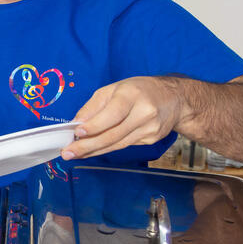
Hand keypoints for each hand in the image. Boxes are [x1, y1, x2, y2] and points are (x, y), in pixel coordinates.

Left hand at [61, 76, 181, 158]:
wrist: (174, 99)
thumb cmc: (138, 90)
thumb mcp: (113, 89)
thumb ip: (93, 106)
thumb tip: (76, 123)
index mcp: (132, 95)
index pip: (112, 114)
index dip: (94, 126)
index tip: (77, 133)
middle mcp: (144, 113)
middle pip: (113, 134)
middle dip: (88, 146)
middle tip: (68, 153)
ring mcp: (149, 129)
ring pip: (117, 144)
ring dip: (93, 151)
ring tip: (74, 154)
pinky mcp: (151, 140)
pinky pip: (123, 146)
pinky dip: (105, 149)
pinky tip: (92, 151)